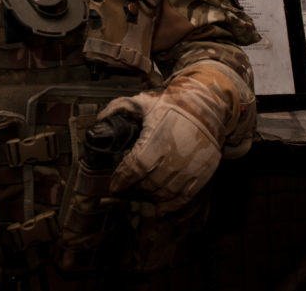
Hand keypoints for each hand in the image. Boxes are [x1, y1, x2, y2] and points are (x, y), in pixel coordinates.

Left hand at [98, 64, 240, 212]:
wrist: (207, 104)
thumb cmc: (173, 103)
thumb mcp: (144, 101)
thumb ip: (119, 108)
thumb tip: (99, 119)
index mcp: (156, 139)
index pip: (134, 170)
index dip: (121, 181)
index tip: (114, 185)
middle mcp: (173, 157)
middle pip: (148, 185)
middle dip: (132, 190)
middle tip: (124, 190)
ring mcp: (190, 167)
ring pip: (164, 194)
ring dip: (149, 198)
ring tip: (140, 195)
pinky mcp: (203, 172)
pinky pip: (184, 197)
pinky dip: (171, 205)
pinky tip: (161, 205)